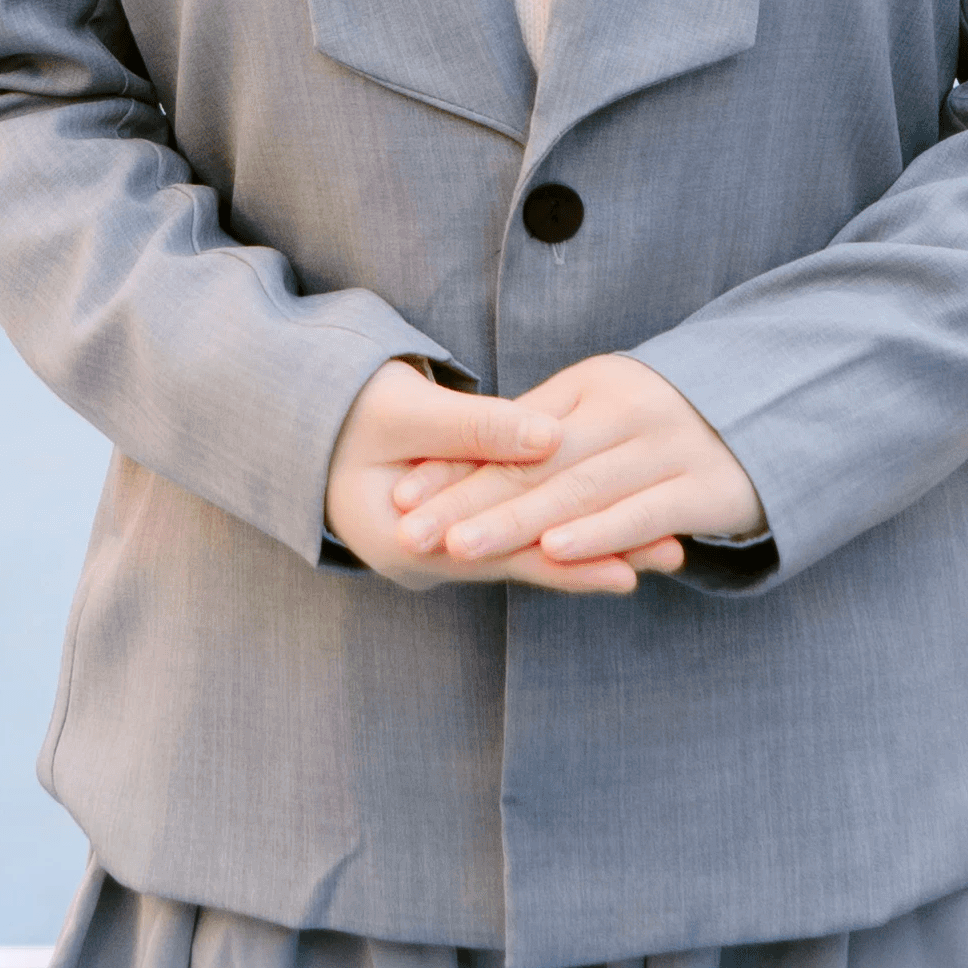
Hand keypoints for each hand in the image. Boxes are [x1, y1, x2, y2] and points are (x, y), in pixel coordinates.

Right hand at [324, 362, 651, 595]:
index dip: (570, 550)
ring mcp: (438, 548)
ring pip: (525, 549)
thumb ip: (477, 429)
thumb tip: (552, 435)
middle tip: (673, 554)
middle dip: (599, 556)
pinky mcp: (453, 526)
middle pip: (524, 561)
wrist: (293, 414)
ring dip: (591, 546)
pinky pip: (514, 532)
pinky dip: (562, 529)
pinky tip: (612, 535)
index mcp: (403, 544)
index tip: (634, 550)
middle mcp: (425, 561)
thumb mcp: (404, 412)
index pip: (501, 554)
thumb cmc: (342, 406)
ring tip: (663, 550)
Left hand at [391, 355, 763, 576]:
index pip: (510, 430)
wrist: (775, 409)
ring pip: (581, 488)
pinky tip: (555, 552)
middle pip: (536, 460)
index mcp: (593, 384)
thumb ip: (544, 431)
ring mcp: (668, 445)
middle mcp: (627, 408)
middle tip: (411, 531)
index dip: (455, 465)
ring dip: (519, 522)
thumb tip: (465, 462)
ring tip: (462, 545)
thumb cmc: (665, 418)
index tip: (401, 494)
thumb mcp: (603, 405)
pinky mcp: (706, 487)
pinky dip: (597, 534)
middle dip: (469, 499)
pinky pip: (642, 512)